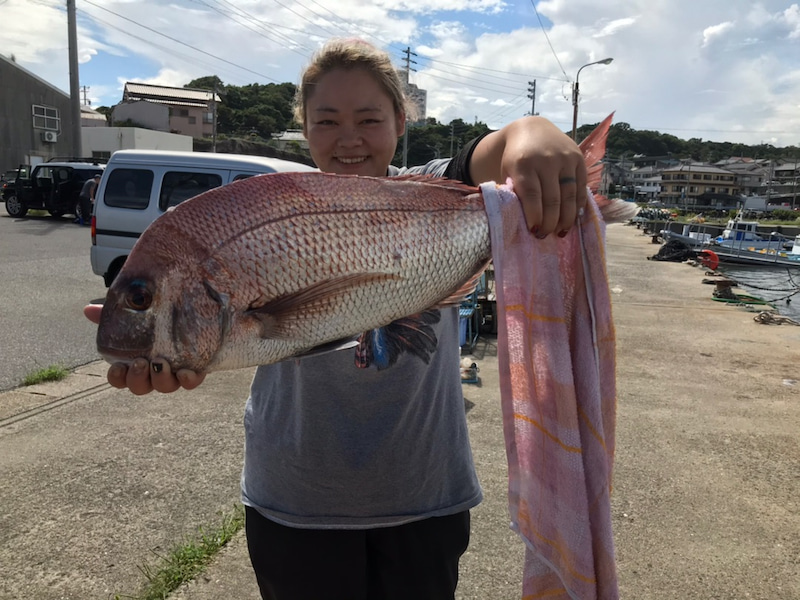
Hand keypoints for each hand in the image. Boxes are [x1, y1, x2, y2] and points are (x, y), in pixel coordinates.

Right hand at [84, 304, 205, 394]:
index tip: (118, 366)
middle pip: (140, 387)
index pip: (120, 379)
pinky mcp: (195, 369)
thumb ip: (112, 315)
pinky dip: (188, 380)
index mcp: (134, 363)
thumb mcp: (133, 317)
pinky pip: (191, 382)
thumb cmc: (154, 322)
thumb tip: (89, 309)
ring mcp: (173, 374)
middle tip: (140, 362)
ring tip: (160, 362)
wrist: (188, 316)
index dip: (117, 378)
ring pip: (164, 387)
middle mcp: (152, 373)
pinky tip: (186, 372)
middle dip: (137, 379)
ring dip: (160, 379)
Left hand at [471, 116, 587, 236]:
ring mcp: (565, 158)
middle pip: (552, 198)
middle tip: (546, 236)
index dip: (534, 216)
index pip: (531, 195)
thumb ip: (515, 192)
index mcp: (524, 163)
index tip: (534, 232)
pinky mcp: (579, 159)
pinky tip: (573, 217)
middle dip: (550, 222)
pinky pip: (581, 187)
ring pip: (569, 195)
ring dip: (566, 218)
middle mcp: (547, 159)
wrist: (533, 129)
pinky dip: (577, 205)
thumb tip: (524, 221)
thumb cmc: (517, 158)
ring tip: (561, 232)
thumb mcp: (509, 171)